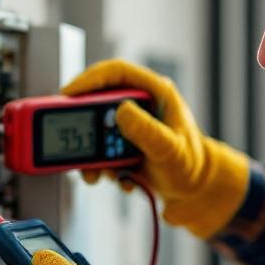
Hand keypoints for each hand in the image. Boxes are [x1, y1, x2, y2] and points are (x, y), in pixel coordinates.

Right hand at [62, 59, 249, 237]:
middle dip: (86, 126)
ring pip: (97, 131)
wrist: (196, 191)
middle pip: (99, 102)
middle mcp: (140, 105)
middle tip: (77, 143)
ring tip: (100, 174)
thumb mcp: (170, 148)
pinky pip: (101, 153)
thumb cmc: (191, 165)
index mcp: (155, 92)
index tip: (68, 93)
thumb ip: (147, 131)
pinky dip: (104, 169)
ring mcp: (130, 126)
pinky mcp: (123, 146)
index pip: (117, 73)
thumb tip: (122, 111)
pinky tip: (122, 180)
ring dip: (93, 155)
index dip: (89, 79)